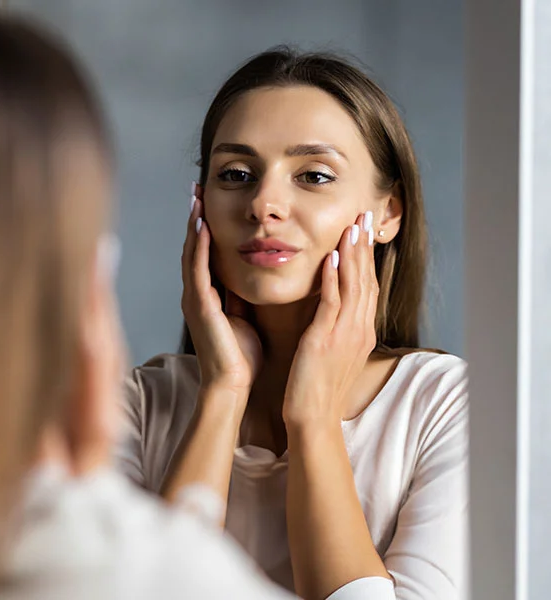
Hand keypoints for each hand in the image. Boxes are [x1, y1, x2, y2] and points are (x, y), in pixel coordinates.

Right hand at [181, 183, 262, 401]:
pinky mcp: (199, 305)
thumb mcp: (244, 318)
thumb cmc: (241, 359)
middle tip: (197, 189)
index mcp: (206, 298)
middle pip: (193, 248)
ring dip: (194, 224)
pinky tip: (202, 224)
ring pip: (191, 253)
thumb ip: (242, 297)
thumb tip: (253, 276)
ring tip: (196, 197)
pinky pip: (197, 268)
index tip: (208, 203)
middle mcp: (195, 295)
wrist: (232, 387)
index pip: (204, 255)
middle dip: (195, 218)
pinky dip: (199, 245)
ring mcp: (194, 299)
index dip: (205, 228)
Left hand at [283, 212, 377, 430]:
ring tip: (352, 225)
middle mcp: (358, 329)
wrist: (313, 419)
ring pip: (353, 286)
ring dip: (353, 254)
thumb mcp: (332, 353)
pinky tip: (332, 257)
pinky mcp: (325, 340)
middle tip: (365, 214)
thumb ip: (334, 327)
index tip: (364, 229)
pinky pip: (332, 304)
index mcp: (360, 331)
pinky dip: (334, 279)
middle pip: (366, 279)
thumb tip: (330, 308)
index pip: (366, 285)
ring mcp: (345, 334)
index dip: (366, 256)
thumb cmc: (317, 389)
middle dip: (365, 246)